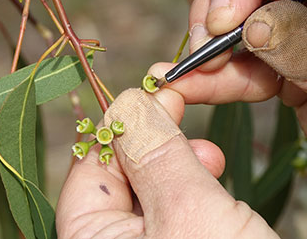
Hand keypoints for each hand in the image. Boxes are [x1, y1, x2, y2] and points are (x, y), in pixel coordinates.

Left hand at [56, 89, 276, 238]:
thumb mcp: (190, 211)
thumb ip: (157, 152)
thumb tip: (131, 99)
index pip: (88, 168)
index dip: (122, 125)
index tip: (159, 92)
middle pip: (119, 178)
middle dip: (155, 144)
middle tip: (190, 122)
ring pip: (152, 193)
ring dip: (179, 164)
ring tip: (213, 159)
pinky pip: (175, 214)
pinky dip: (194, 190)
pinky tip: (217, 181)